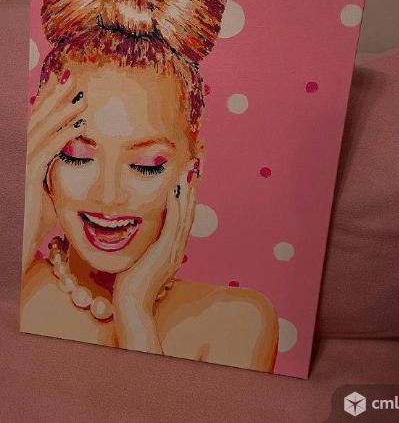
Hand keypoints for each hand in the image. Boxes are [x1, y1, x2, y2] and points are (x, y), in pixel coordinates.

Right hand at [22, 71, 86, 272]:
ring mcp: (16, 168)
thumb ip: (49, 176)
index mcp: (17, 159)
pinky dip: (63, 137)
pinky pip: (46, 152)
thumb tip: (67, 162)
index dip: (45, 101)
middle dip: (53, 97)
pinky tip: (80, 127)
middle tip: (70, 75)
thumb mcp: (41, 195)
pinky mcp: (24, 180)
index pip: (32, 123)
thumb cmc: (27, 226)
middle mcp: (13, 158)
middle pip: (34, 119)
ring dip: (62, 112)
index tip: (61, 84)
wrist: (11, 249)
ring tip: (81, 97)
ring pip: (40, 131)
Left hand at [113, 159, 197, 351]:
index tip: (189, 173)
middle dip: (193, 186)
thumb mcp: (141, 257)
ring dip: (188, 190)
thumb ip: (146, 242)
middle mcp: (178, 246)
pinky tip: (174, 190)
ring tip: (190, 170)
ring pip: (185, 214)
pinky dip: (176, 206)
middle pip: (190, 210)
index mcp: (174, 246)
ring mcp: (174, 250)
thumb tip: (142, 229)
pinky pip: (173, 224)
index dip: (188, 193)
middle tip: (197, 163)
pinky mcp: (165, 252)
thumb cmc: (130, 283)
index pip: (184, 214)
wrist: (131, 305)